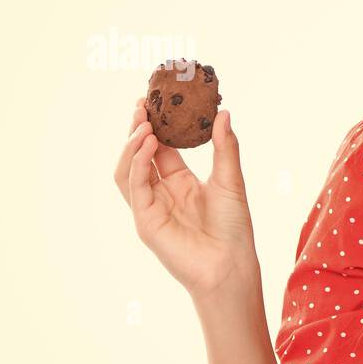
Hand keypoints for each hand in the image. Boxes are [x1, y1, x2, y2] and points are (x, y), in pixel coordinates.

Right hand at [113, 97, 259, 298]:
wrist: (231, 264)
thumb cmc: (234, 227)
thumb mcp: (231, 180)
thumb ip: (225, 147)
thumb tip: (224, 112)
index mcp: (181, 182)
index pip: (161, 148)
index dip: (156, 125)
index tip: (155, 100)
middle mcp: (162, 192)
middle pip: (140, 155)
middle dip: (139, 129)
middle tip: (143, 104)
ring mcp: (150, 206)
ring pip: (128, 169)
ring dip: (133, 144)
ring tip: (145, 123)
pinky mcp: (145, 220)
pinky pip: (134, 186)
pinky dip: (138, 162)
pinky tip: (149, 144)